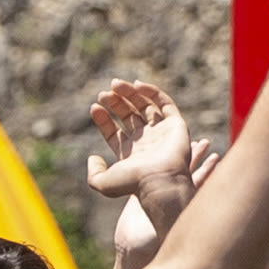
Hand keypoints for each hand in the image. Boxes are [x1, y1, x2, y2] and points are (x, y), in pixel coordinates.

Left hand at [82, 78, 197, 210]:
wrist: (160, 182)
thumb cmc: (133, 184)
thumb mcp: (104, 183)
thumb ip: (94, 173)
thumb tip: (93, 157)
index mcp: (131, 154)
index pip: (115, 131)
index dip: (104, 118)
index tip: (94, 107)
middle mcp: (146, 142)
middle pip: (129, 116)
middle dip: (116, 103)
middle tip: (103, 94)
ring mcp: (162, 133)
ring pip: (146, 106)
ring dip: (131, 93)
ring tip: (115, 84)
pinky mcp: (176, 125)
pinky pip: (164, 103)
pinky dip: (152, 92)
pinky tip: (137, 85)